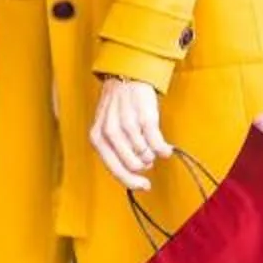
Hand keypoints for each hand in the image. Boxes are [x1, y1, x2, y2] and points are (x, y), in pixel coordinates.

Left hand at [89, 76, 167, 190]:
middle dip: (143, 165)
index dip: (131, 182)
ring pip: (146, 156)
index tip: (144, 186)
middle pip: (133, 165)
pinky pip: (158, 145)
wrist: (126, 76)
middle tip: (147, 157)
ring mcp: (128, 125)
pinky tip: (165, 148)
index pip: (115, 169)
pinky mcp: (145, 118)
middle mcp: (110, 132)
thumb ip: (113, 150)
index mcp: (97, 138)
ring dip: (152, 154)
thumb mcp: (105, 128)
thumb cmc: (116, 106)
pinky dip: (164, 150)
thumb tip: (132, 174)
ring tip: (151, 144)